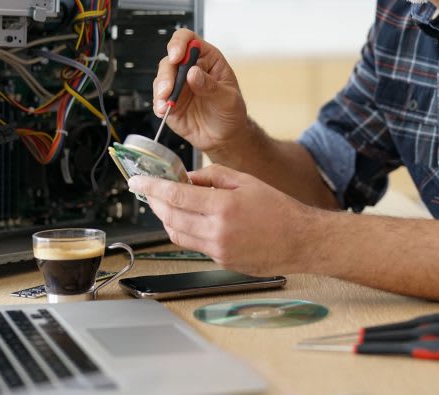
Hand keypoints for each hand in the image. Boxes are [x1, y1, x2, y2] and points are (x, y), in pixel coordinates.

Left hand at [128, 165, 318, 274]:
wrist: (301, 241)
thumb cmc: (278, 209)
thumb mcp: (245, 181)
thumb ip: (213, 176)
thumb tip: (187, 178)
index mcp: (224, 205)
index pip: (176, 195)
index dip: (151, 187)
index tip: (137, 181)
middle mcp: (217, 230)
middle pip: (170, 217)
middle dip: (154, 202)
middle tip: (149, 191)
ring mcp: (218, 249)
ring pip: (176, 234)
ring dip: (166, 219)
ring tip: (166, 204)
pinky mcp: (221, 261)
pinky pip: (193, 245)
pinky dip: (184, 231)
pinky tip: (189, 220)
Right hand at [153, 30, 247, 153]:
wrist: (224, 137)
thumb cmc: (231, 112)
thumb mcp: (228, 99)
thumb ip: (211, 86)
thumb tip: (193, 73)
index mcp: (207, 59)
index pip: (188, 40)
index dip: (180, 43)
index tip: (177, 56)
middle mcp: (189, 69)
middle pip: (170, 60)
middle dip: (167, 73)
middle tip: (169, 88)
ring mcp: (178, 85)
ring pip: (161, 78)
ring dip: (161, 89)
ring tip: (166, 103)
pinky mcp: (170, 102)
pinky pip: (158, 98)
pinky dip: (158, 103)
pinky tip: (164, 110)